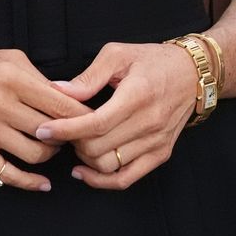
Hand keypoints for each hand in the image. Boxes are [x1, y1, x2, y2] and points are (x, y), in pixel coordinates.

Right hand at [0, 47, 92, 191]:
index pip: (61, 103)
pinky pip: (9, 173)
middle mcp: (0, 103)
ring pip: (36, 153)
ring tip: (51, 146)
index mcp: (12, 77)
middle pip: (52, 130)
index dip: (82, 116)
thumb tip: (65, 96)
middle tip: (73, 136)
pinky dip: (30, 182)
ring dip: (50, 154)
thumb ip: (36, 76)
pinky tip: (42, 182)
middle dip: (68, 136)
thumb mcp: (5, 57)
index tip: (92, 120)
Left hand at [35, 42, 196, 188]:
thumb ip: (88, 76)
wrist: (192, 73)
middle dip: (72, 142)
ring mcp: (156, 142)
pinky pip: (127, 178)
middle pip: (99, 148)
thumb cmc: (152, 59)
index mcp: (136, 96)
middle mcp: (149, 123)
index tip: (44, 129)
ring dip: (85, 160)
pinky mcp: (160, 154)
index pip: (95, 123)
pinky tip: (84, 171)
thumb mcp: (118, 54)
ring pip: (110, 166)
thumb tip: (58, 90)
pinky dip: (102, 180)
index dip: (65, 129)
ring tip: (75, 143)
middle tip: (59, 129)